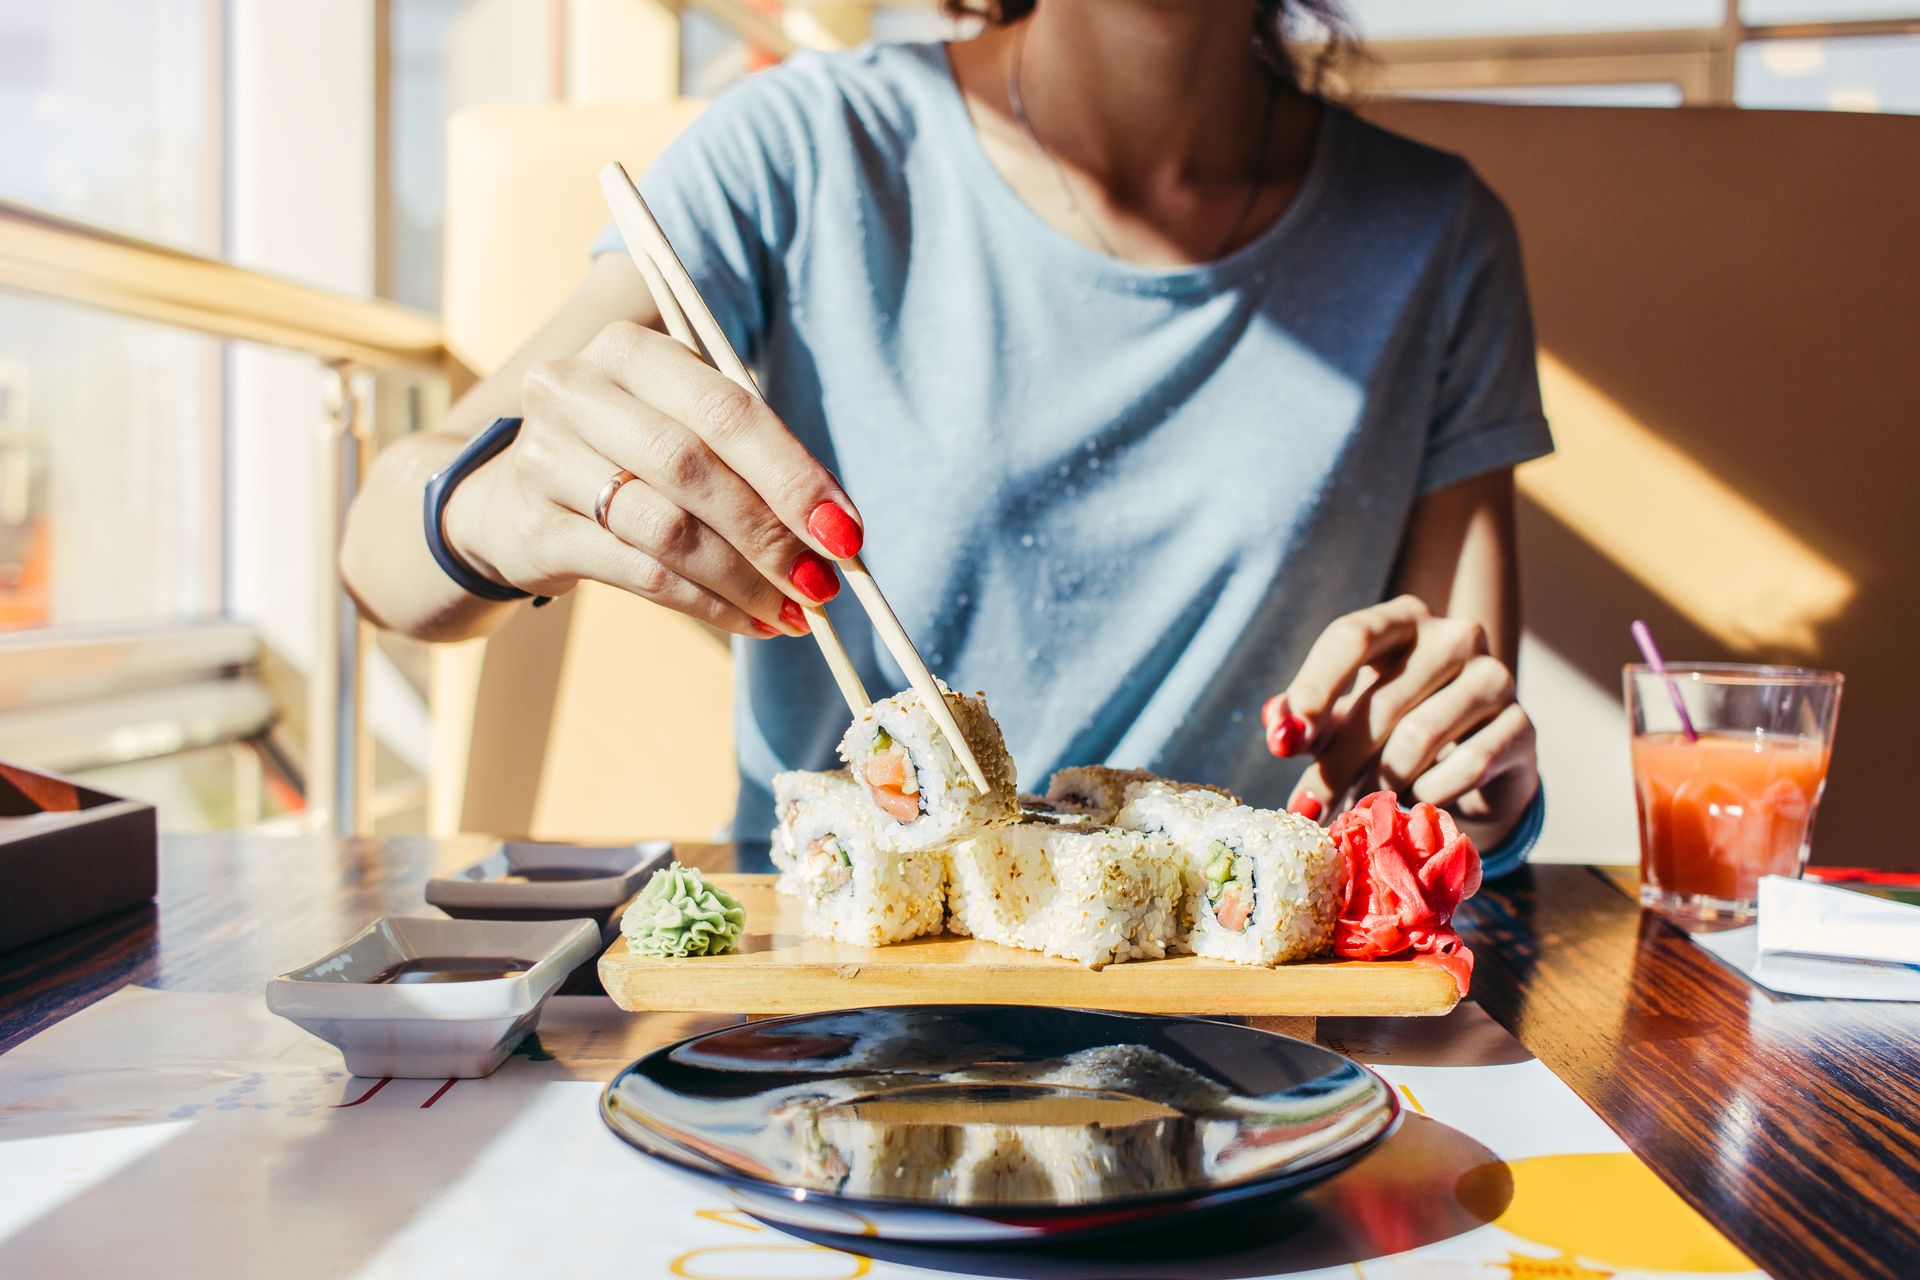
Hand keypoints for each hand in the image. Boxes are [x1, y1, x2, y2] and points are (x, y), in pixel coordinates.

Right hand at [441, 321, 864, 637]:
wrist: (510, 498)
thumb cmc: (627, 456)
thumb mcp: (682, 428)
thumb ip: (750, 461)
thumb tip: (836, 531)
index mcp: (629, 351)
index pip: (727, 410)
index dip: (792, 474)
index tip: (845, 531)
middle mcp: (576, 391)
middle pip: (694, 467)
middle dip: (772, 533)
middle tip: (824, 583)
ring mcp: (545, 459)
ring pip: (668, 528)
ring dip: (745, 579)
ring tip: (794, 611)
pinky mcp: (535, 529)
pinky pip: (640, 573)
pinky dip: (708, 603)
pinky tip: (750, 620)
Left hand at [1263, 595, 1538, 841]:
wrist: (1474, 765)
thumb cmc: (1393, 729)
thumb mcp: (1344, 716)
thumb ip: (1308, 716)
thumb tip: (1277, 724)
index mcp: (1402, 620)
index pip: (1352, 636)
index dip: (1314, 689)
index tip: (1283, 742)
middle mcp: (1454, 635)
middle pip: (1382, 699)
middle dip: (1336, 762)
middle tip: (1309, 808)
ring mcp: (1495, 676)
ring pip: (1420, 736)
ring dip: (1380, 784)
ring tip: (1358, 811)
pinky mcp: (1522, 725)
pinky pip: (1466, 765)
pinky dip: (1428, 794)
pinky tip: (1412, 805)